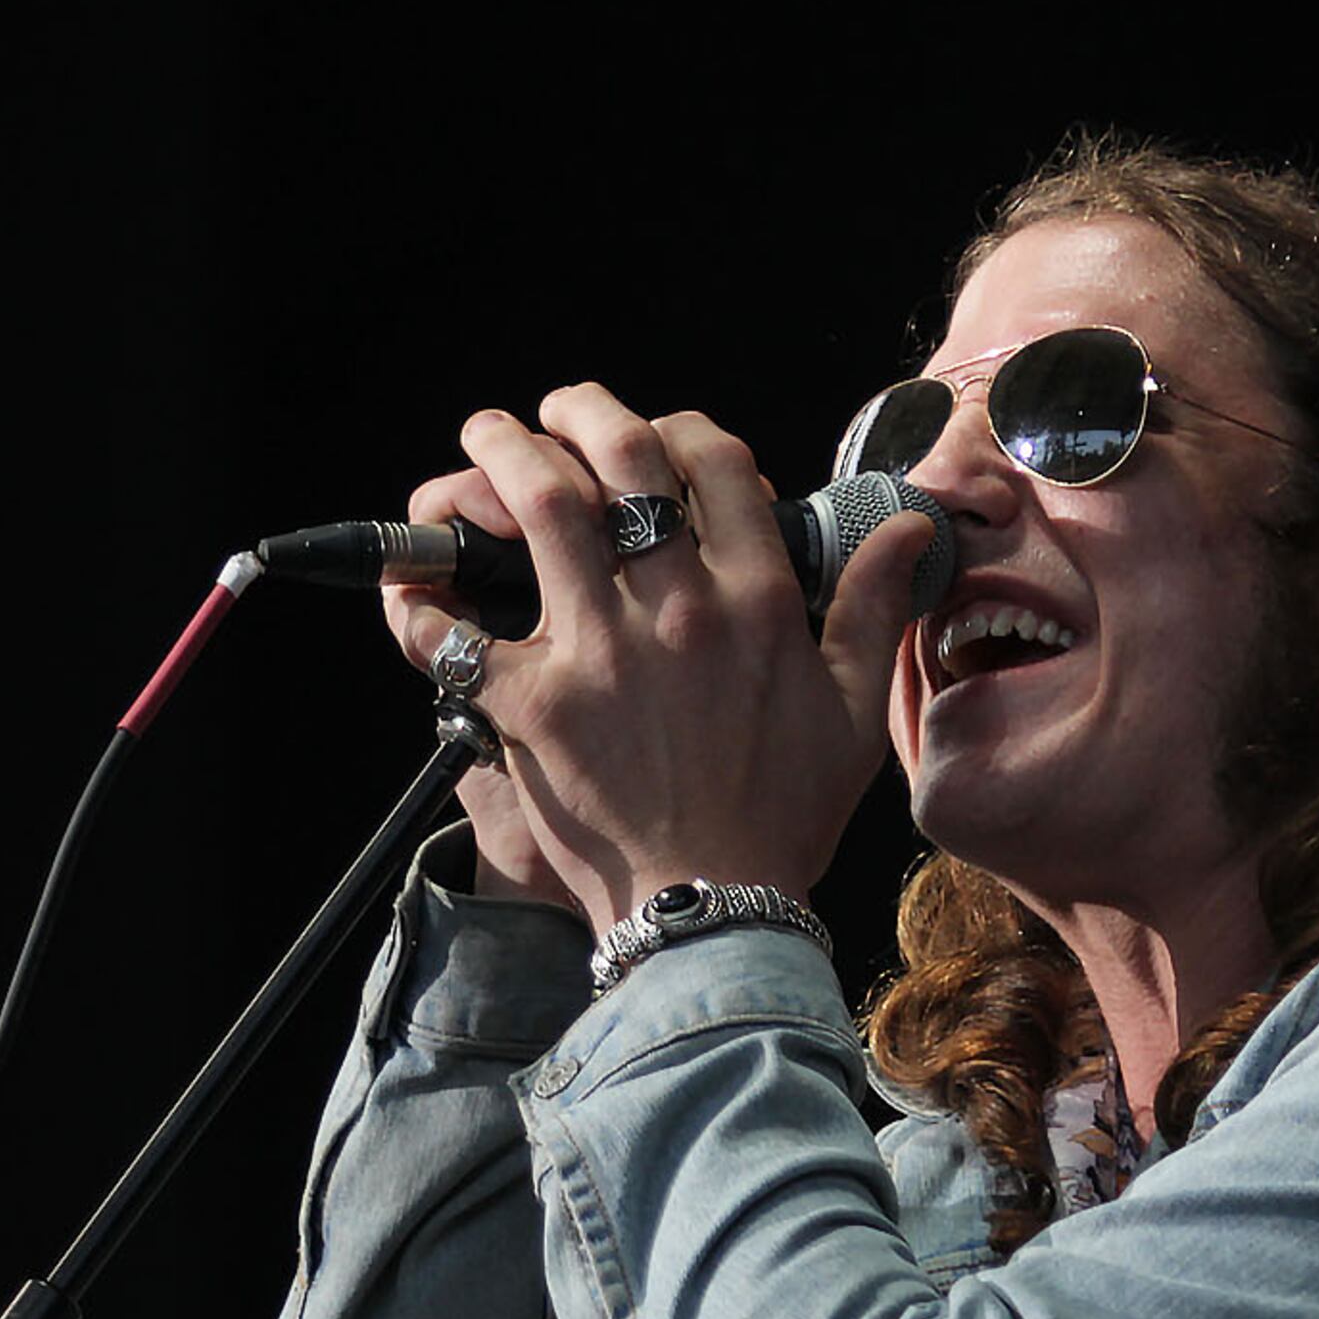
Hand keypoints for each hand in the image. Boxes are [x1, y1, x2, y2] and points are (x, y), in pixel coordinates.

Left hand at [381, 384, 944, 933]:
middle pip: (621, 456)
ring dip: (499, 454)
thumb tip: (905, 532)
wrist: (716, 908)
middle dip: (579, 411)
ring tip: (485, 441)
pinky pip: (454, 631)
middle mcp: (677, 609)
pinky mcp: (532, 702)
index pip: (715, 462)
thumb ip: (874, 610)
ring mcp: (599, 650)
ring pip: (537, 505)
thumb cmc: (784, 817)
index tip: (662, 439)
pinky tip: (412, 582)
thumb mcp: (853, 713)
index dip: (683, 429)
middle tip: (556, 413)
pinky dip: (420, 600)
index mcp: (758, 603)